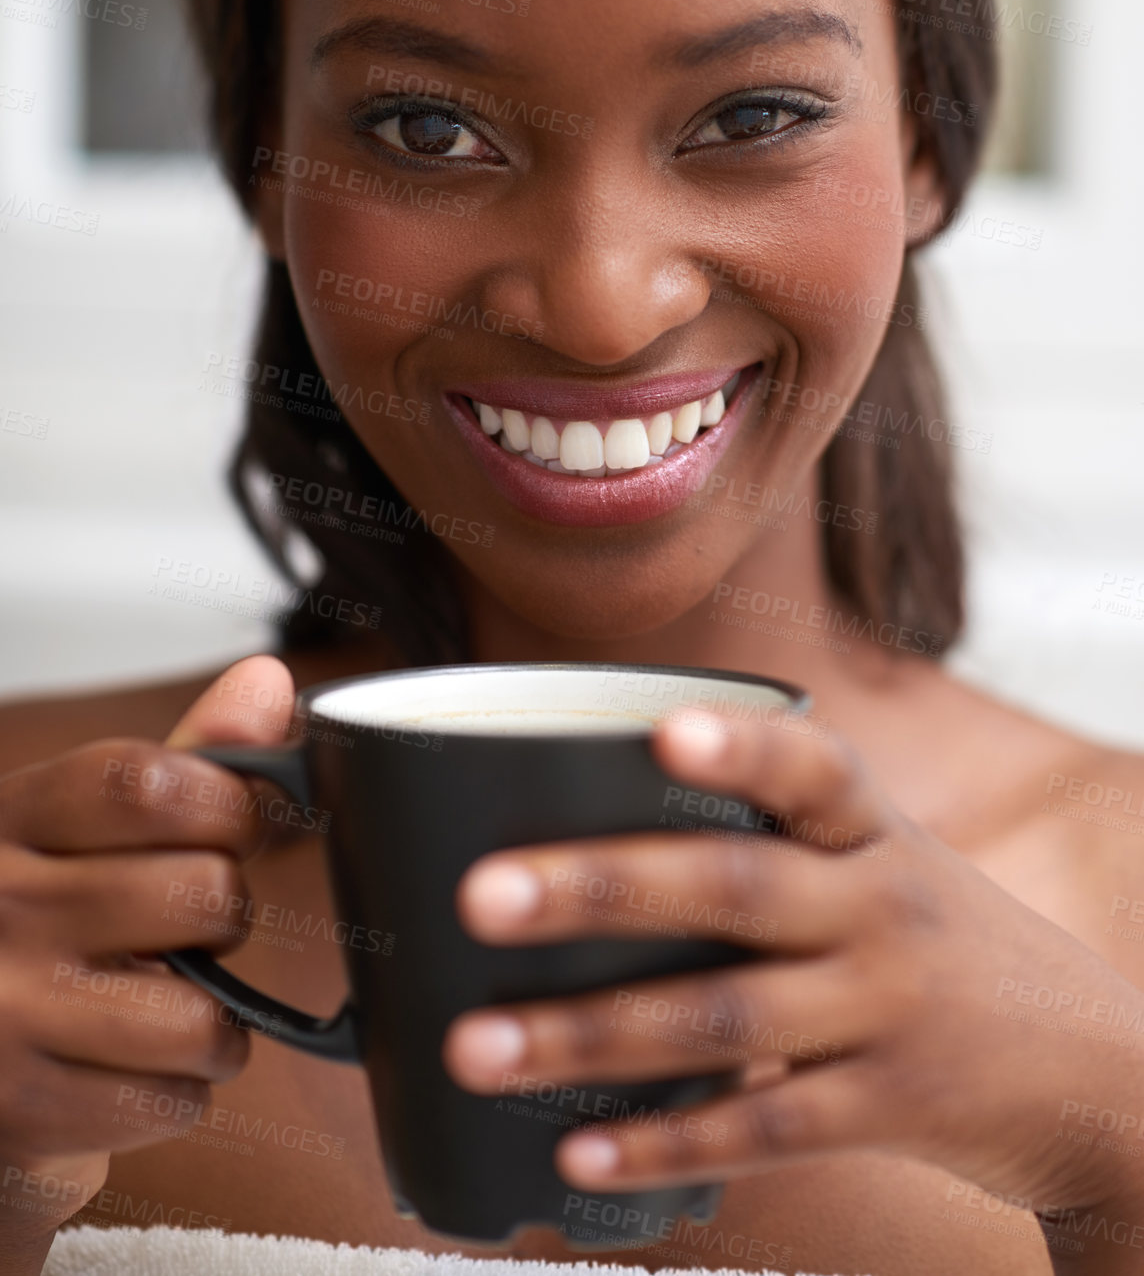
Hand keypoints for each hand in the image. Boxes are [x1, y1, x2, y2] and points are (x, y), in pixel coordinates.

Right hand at [0, 654, 295, 1249]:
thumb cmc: (40, 929)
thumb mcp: (86, 831)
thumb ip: (183, 759)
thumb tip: (269, 682)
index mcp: (8, 820)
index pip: (140, 785)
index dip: (227, 800)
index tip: (241, 819)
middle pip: (198, 892)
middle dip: (226, 912)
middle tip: (190, 925)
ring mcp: (3, 1014)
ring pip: (199, 1012)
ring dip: (214, 1017)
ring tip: (168, 1001)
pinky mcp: (22, 1111)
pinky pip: (173, 1098)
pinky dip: (179, 1089)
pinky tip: (132, 1066)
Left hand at [442, 705, 1143, 1239]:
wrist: (1096, 1067)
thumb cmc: (936, 942)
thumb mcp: (884, 866)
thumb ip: (770, 842)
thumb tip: (584, 833)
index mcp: (871, 830)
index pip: (811, 766)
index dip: (739, 745)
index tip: (661, 729)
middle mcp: (880, 906)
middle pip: (731, 886)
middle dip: (601, 888)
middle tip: (481, 895)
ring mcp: (888, 1009)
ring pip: (724, 1017)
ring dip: (590, 1034)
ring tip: (475, 1045)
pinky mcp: (891, 1108)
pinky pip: (767, 1127)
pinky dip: (667, 1143)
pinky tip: (579, 1151)